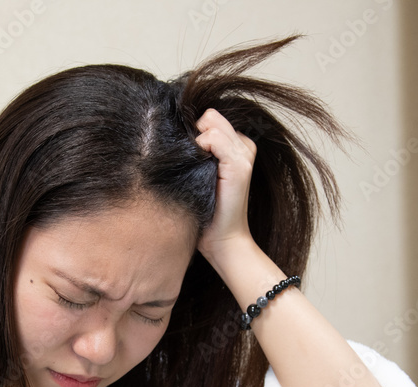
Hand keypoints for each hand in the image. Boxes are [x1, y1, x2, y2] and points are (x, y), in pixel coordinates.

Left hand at [193, 108, 256, 261]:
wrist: (222, 239)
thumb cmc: (207, 211)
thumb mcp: (200, 175)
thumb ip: (196, 151)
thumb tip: (174, 132)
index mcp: (237, 147)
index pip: (211, 119)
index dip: (195, 132)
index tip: (188, 154)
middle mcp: (243, 146)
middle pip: (210, 116)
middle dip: (195, 133)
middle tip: (191, 163)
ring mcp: (243, 154)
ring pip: (211, 122)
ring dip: (196, 143)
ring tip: (196, 170)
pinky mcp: (239, 164)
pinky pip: (213, 138)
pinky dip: (200, 148)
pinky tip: (199, 172)